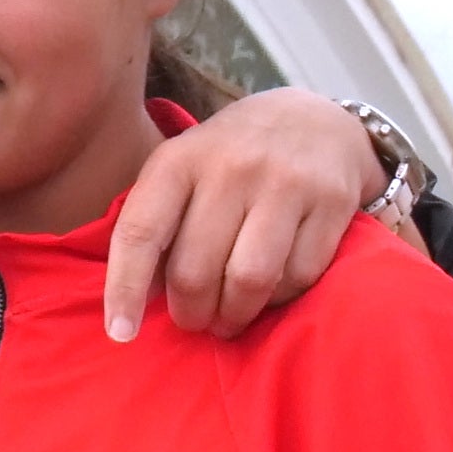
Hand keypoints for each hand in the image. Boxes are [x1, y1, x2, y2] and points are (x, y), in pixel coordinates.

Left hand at [102, 87, 386, 341]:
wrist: (311, 118)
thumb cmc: (228, 159)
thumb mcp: (180, 171)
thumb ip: (154, 225)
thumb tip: (137, 301)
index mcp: (178, 161)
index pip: (140, 233)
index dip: (125, 289)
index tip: (120, 333)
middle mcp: (230, 167)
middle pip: (195, 271)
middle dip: (190, 312)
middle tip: (195, 320)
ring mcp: (286, 181)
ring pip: (250, 279)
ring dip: (235, 315)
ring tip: (229, 319)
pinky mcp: (332, 199)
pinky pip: (299, 275)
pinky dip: (280, 298)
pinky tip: (271, 292)